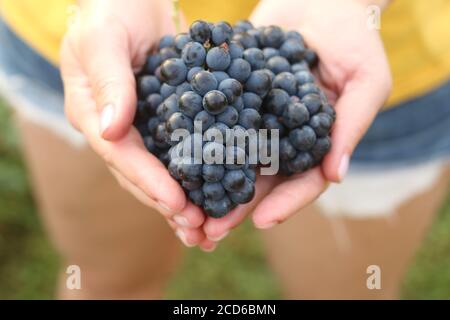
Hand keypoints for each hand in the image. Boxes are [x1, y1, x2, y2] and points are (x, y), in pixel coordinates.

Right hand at [60, 0, 214, 250]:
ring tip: (209, 228)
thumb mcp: (103, 39)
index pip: (122, 156)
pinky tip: (220, 193)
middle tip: (199, 229)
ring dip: (185, 200)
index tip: (177, 203)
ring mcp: (144, 126)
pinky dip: (199, 174)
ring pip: (163, 170)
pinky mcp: (170, 118)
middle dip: (169, 203)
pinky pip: (183, 151)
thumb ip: (108, 82)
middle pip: (142, 175)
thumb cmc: (111, 9)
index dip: (148, 181)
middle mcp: (118, 129)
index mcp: (93, 115)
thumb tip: (111, 132)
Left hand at [202, 0, 391, 239]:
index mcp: (314, 141)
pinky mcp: (234, 93)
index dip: (285, 203)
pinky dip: (197, 136)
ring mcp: (255, 116)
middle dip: (236, 205)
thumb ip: (350, 126)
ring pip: (230, 156)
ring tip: (184, 204)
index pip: (301, 181)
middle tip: (210, 231)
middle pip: (258, 178)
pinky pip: (214, 117)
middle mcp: (281, 135)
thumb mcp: (366, 81)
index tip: (262, 221)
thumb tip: (337, 175)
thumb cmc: (356, 39)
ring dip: (209, 181)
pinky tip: (175, 152)